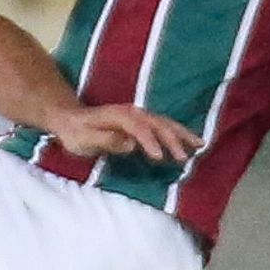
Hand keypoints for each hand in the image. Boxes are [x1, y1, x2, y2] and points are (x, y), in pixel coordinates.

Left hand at [46, 103, 201, 162]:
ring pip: (164, 123)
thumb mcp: (83, 140)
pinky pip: (164, 126)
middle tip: (184, 157)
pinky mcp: (142, 122)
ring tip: (199, 145)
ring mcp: (138, 116)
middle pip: (156, 123)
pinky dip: (179, 133)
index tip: (159, 157)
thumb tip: (129, 144)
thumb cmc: (75, 133)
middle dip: (172, 139)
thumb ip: (106, 140)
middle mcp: (132, 113)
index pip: (138, 127)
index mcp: (118, 116)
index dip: (149, 141)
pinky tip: (190, 142)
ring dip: (182, 134)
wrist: (70, 119)